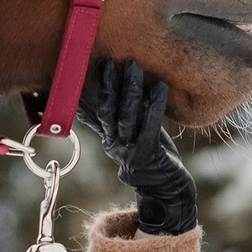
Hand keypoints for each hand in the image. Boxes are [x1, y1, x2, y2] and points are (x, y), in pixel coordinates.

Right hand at [78, 59, 196, 235]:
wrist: (165, 190)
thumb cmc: (150, 158)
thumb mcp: (128, 137)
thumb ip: (112, 120)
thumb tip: (89, 103)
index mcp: (109, 138)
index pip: (94, 111)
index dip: (90, 90)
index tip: (86, 67)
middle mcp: (115, 143)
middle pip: (107, 110)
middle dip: (107, 85)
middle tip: (108, 61)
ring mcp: (131, 149)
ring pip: (127, 116)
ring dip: (130, 89)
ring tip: (133, 66)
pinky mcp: (149, 153)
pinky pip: (151, 124)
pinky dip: (155, 104)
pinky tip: (160, 86)